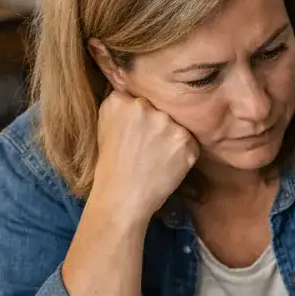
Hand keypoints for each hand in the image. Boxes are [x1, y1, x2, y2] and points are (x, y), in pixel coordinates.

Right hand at [92, 91, 198, 220]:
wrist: (122, 197)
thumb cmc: (111, 167)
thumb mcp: (105, 127)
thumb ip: (122, 109)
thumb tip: (138, 99)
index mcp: (119, 101)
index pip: (138, 98)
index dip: (140, 118)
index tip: (136, 132)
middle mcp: (143, 107)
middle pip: (159, 109)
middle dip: (156, 126)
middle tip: (146, 148)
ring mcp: (166, 123)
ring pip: (176, 125)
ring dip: (171, 139)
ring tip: (156, 159)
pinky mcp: (185, 140)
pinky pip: (189, 142)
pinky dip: (183, 154)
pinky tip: (167, 165)